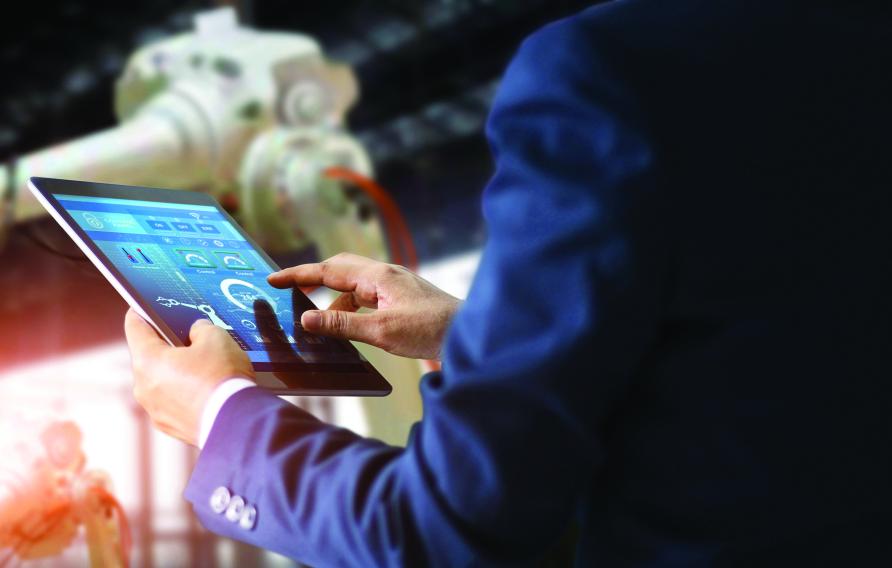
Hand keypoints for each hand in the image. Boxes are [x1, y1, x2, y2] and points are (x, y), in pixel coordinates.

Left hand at [123, 309, 254, 445]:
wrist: (236, 423)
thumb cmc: (222, 379)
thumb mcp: (216, 337)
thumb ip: (200, 329)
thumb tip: (197, 332)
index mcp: (148, 360)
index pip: (135, 326)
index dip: (141, 312)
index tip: (145, 307)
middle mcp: (143, 387)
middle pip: (149, 357)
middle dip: (167, 347)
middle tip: (189, 340)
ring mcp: (154, 410)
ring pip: (160, 382)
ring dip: (176, 373)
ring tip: (204, 368)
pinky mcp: (169, 426)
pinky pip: (172, 402)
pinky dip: (184, 395)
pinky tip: (206, 390)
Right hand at [268, 253, 460, 359]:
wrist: (472, 335)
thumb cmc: (432, 331)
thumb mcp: (381, 331)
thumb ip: (342, 325)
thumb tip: (306, 320)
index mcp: (379, 276)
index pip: (329, 269)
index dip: (298, 275)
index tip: (272, 278)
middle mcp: (386, 274)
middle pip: (340, 269)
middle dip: (313, 280)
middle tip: (288, 293)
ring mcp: (396, 285)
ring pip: (354, 286)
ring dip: (334, 302)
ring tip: (318, 325)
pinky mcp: (403, 298)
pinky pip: (368, 297)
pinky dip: (351, 309)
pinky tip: (348, 327)